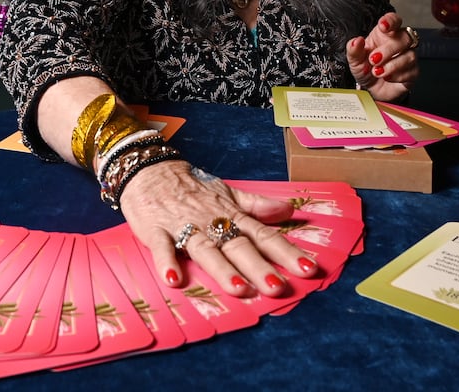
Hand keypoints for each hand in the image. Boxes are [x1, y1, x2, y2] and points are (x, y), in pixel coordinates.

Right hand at [118, 161, 320, 297]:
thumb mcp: (228, 193)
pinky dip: (166, 261)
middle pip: (238, 246)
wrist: (149, 169)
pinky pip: (162, 247)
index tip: (309, 269)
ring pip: (205, 249)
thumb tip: (290, 210)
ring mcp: (183, 227)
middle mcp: (211, 222)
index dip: (286, 252)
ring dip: (221, 269)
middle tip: (278, 288)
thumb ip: (257, 206)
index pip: (264, 235)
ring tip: (239, 290)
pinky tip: (174, 279)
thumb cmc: (192, 187)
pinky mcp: (156, 231)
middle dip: (259, 267)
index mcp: (230, 215)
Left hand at [346, 11, 418, 100]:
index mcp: (385, 34)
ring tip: (377, 72)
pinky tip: (387, 78)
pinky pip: (411, 71)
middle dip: (389, 49)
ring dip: (392, 65)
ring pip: (410, 55)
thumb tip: (356, 41)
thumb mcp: (354, 60)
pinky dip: (397, 76)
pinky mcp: (413, 72)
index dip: (391, 21)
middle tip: (374, 59)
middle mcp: (399, 43)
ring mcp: (408, 57)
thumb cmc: (366, 69)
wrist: (371, 89)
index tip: (383, 26)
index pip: (394, 20)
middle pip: (405, 37)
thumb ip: (353, 49)